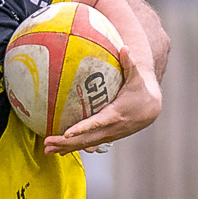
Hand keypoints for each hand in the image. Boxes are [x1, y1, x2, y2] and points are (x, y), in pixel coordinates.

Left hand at [44, 57, 160, 154]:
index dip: (82, 129)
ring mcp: (109, 135)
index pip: (97, 123)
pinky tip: (58, 151)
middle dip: (67, 142)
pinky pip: (88, 144)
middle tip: (47, 142)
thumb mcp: (136, 77)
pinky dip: (74, 148)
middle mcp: (111, 128)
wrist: (151, 109)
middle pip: (87, 138)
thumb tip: (124, 47)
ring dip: (66, 148)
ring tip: (47, 150)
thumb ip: (129, 63)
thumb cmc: (139, 90)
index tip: (67, 132)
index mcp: (116, 114)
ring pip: (86, 144)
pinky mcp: (107, 137)